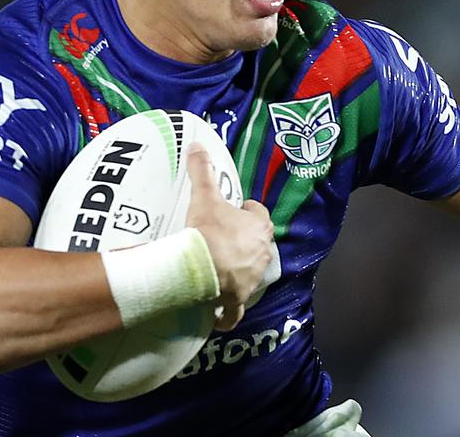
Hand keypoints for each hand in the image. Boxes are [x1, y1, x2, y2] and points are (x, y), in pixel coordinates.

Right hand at [183, 143, 272, 331]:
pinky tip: (219, 315)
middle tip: (222, 238)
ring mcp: (252, 278)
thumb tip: (197, 144)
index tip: (232, 211)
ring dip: (239, 270)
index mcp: (259, 226)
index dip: (246, 211)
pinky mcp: (239, 299)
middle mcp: (262, 252)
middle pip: (256, 243)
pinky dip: (229, 314)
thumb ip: (202, 170)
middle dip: (244, 241)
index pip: (258, 214)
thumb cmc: (207, 231)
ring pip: (250, 273)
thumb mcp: (204, 196)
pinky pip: (235, 310)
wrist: (199, 269)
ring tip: (217, 267)